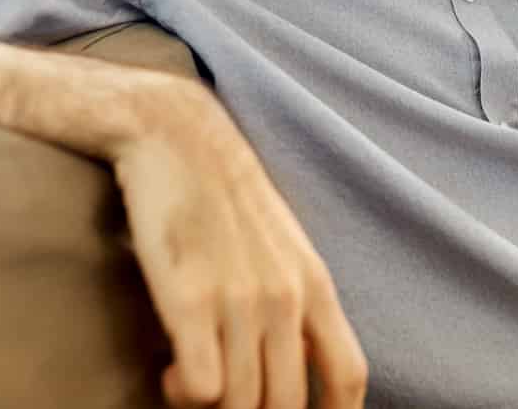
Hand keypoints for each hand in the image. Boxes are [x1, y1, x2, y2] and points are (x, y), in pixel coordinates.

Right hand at [108, 75, 367, 408]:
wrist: (177, 136)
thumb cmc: (226, 198)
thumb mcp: (284, 246)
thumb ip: (298, 303)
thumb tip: (302, 366)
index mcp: (315, 285)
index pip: (348, 376)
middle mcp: (285, 297)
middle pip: (286, 406)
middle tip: (223, 406)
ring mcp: (239, 300)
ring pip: (240, 405)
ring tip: (188, 385)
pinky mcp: (188, 299)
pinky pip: (202, 388)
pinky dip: (184, 395)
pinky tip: (170, 369)